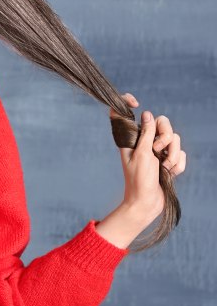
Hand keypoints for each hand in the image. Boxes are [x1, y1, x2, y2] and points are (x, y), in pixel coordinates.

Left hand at [109, 92, 186, 224]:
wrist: (146, 202)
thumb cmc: (139, 179)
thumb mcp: (141, 154)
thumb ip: (146, 134)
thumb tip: (147, 114)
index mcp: (131, 138)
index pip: (124, 113)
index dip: (126, 103)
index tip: (135, 103)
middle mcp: (144, 141)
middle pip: (162, 122)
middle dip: (165, 137)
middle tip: (157, 150)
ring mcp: (157, 151)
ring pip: (175, 139)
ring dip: (173, 155)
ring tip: (164, 167)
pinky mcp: (168, 161)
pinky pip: (181, 154)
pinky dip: (177, 165)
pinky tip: (169, 174)